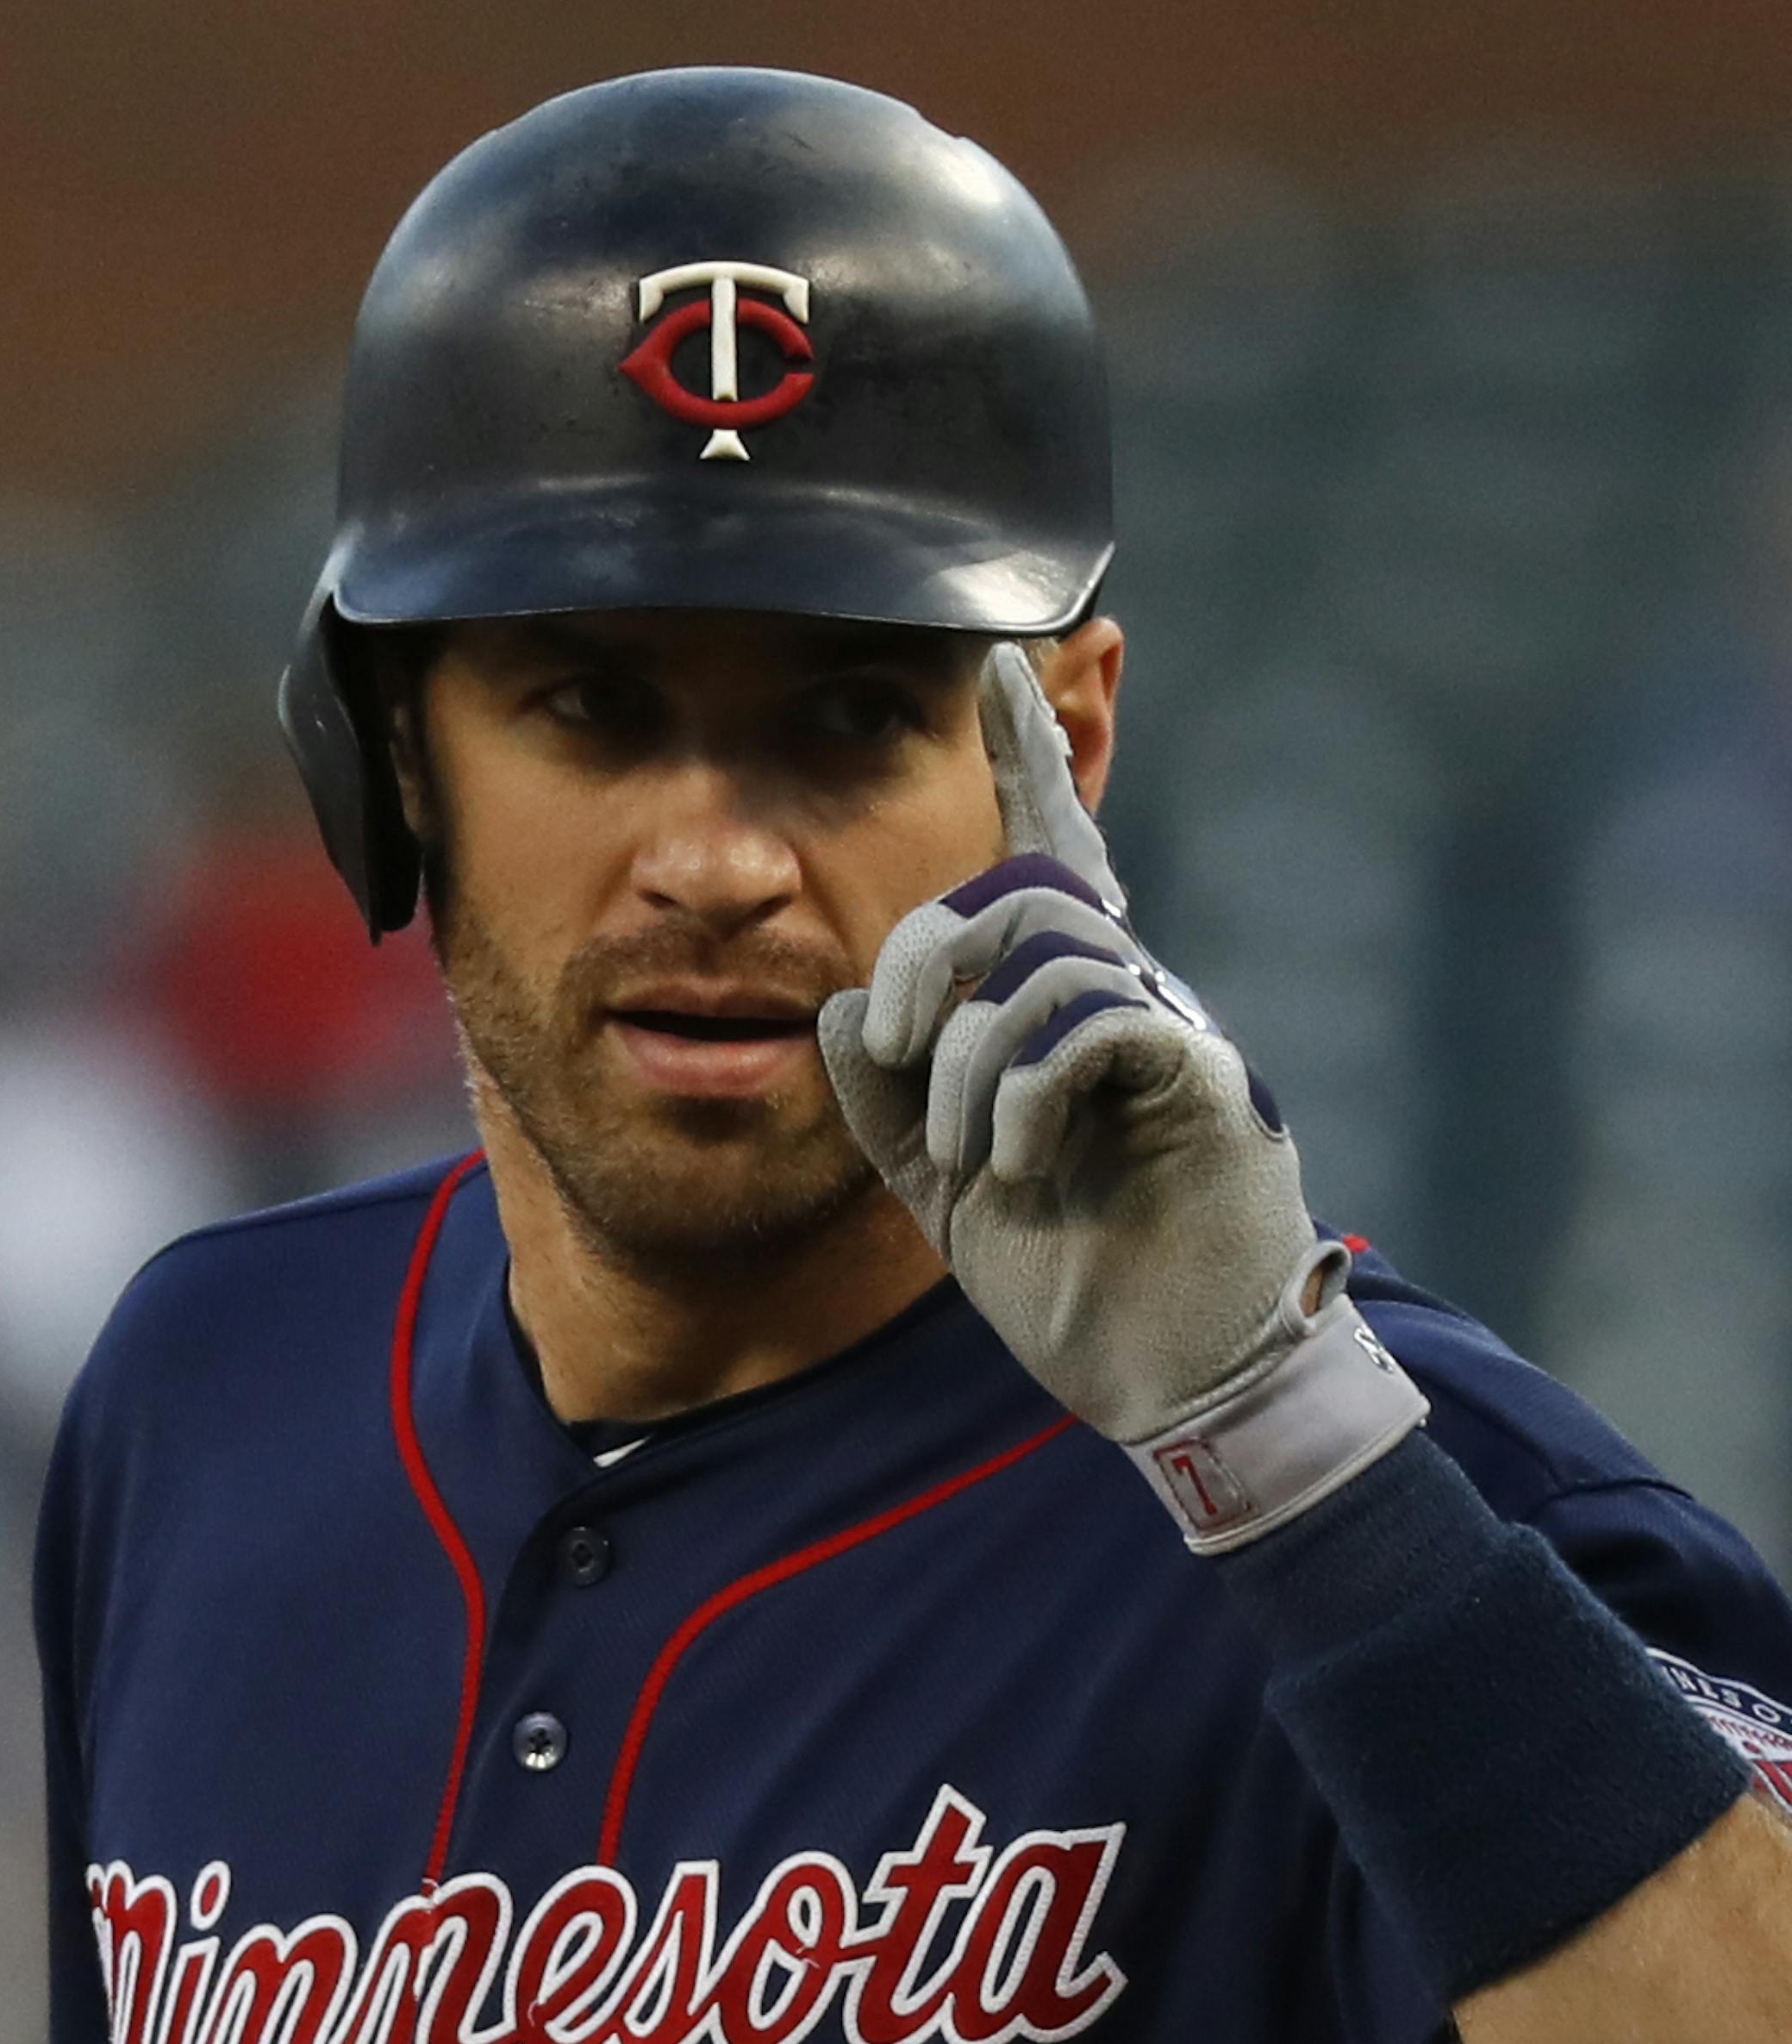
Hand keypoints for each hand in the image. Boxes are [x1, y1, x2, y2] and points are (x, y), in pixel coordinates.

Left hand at [818, 644, 1425, 1549]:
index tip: (1004, 663)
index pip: (1049, 856)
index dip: (1033, 757)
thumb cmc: (1067, 1281)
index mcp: (1061, 1015)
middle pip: (1022, 886)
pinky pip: (1103, 1021)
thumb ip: (883, 1105)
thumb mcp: (940, 1190)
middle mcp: (1125, 1000)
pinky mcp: (1206, 1086)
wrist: (1167, 1380)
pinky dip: (1028, 1088)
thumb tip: (837, 1008)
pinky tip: (1015, 1162)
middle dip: (928, 950)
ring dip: (971, 1053)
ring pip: (1052, 949)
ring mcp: (1173, 1036)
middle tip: (889, 1046)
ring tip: (965, 1153)